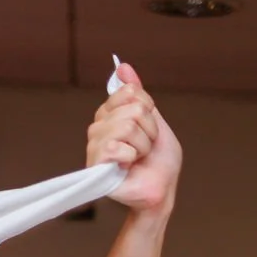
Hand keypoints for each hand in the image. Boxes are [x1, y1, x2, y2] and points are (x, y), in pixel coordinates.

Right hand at [86, 62, 181, 213]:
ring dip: (143, 145)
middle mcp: (98, 129)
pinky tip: (128, 166)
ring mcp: (94, 147)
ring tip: (138, 158)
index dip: (148, 110)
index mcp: (110, 116)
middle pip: (132, 110)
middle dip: (149, 130)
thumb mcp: (155, 120)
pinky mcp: (94, 165)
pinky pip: (115, 146)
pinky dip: (131, 156)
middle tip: (145, 148)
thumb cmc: (158, 161)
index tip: (150, 128)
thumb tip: (122, 67)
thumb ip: (138, 95)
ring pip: (126, 127)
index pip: (131, 93)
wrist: (162, 189)